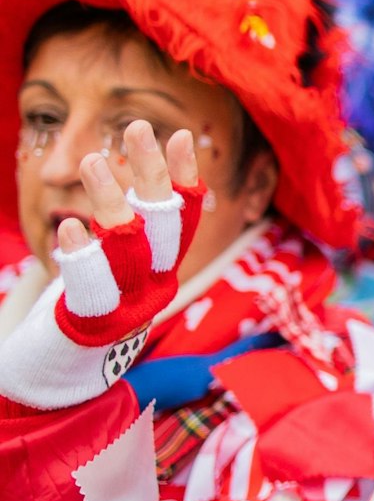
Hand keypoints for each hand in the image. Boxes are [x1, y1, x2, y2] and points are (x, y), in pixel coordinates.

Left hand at [0, 122, 203, 413]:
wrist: (61, 372)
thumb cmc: (87, 305)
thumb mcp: (114, 261)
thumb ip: (129, 223)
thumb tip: (142, 165)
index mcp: (164, 267)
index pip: (183, 215)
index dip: (185, 177)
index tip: (182, 135)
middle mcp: (157, 285)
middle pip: (164, 225)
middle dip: (155, 176)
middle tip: (137, 128)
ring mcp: (130, 307)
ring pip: (131, 251)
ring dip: (114, 203)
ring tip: (91, 162)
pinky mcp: (96, 326)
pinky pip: (94, 289)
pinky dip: (85, 256)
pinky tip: (72, 228)